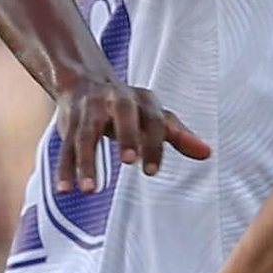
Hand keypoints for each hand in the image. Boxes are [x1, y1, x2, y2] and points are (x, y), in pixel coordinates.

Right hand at [53, 73, 210, 194]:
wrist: (85, 82)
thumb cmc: (130, 108)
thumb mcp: (155, 116)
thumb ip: (179, 136)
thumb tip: (208, 153)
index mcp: (142, 100)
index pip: (155, 119)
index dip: (154, 144)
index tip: (151, 171)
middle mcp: (116, 99)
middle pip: (123, 115)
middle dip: (125, 135)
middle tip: (129, 161)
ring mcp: (89, 110)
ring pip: (86, 135)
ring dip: (87, 162)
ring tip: (89, 190)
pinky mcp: (69, 124)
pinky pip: (65, 148)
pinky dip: (65, 169)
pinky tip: (65, 191)